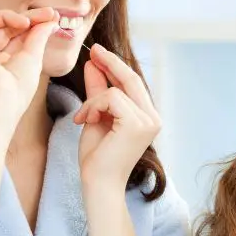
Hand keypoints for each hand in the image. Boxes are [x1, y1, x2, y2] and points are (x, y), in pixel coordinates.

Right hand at [0, 5, 57, 124]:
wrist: (0, 100)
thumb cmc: (18, 87)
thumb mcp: (33, 57)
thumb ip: (40, 36)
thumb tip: (52, 20)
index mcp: (2, 58)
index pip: (15, 32)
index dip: (33, 21)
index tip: (52, 16)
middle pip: (3, 24)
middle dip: (26, 16)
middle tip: (48, 13)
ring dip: (8, 15)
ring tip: (24, 23)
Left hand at [74, 44, 160, 188]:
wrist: (98, 184)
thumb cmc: (97, 157)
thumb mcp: (96, 117)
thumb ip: (97, 92)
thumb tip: (93, 64)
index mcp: (147, 117)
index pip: (133, 84)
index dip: (116, 66)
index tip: (98, 53)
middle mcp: (153, 118)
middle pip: (132, 79)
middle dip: (110, 63)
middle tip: (92, 51)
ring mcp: (149, 121)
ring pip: (117, 89)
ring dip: (93, 100)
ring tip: (82, 117)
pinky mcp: (138, 124)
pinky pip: (111, 98)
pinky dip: (93, 105)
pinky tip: (84, 120)